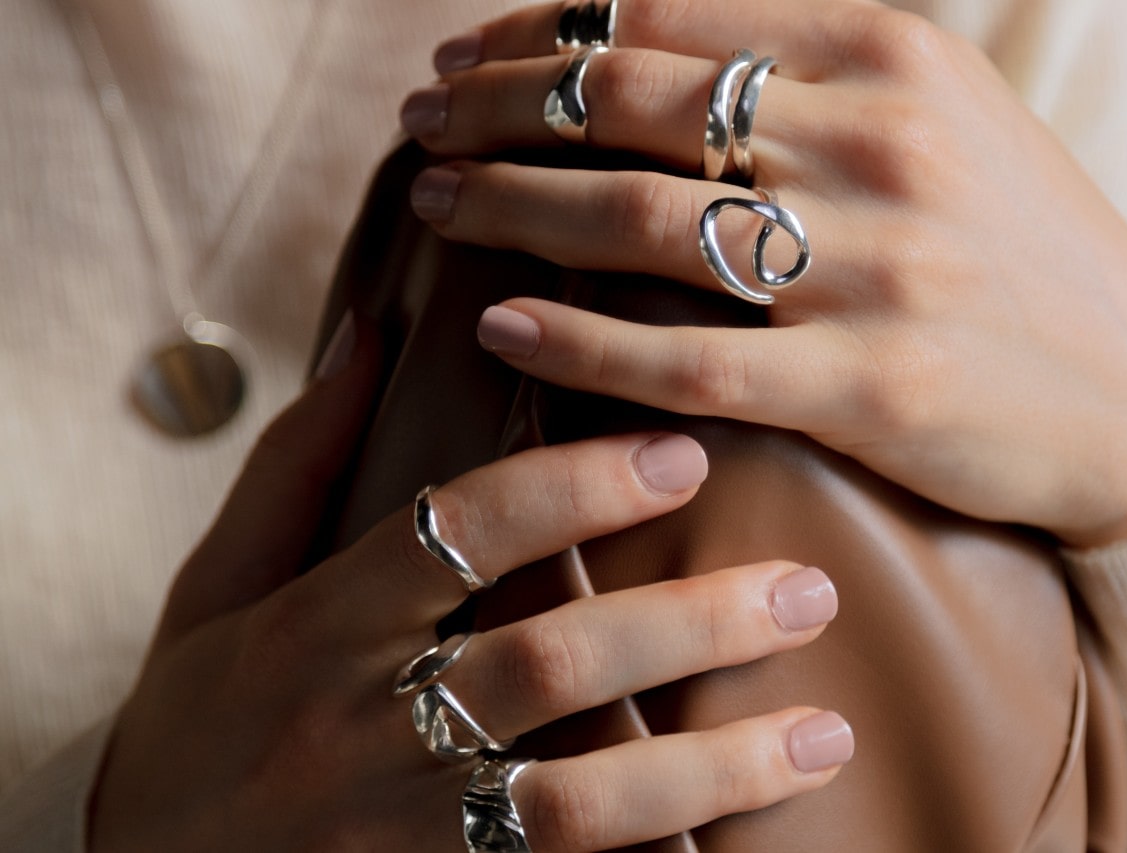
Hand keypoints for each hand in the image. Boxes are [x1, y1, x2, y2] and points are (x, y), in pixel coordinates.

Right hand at [89, 318, 849, 851]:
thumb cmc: (192, 724)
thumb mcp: (214, 589)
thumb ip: (295, 463)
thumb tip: (371, 330)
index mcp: (317, 625)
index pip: (463, 532)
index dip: (579, 486)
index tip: (682, 453)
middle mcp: (364, 726)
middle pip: (549, 663)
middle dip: (689, 625)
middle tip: (806, 591)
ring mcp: (401, 831)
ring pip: (579, 802)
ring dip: (711, 765)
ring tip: (823, 733)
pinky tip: (746, 843)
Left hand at [402, 0, 1126, 546]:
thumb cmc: (1023, 252)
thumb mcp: (938, 119)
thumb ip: (807, 78)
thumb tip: (643, 55)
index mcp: (891, 56)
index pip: (671, 18)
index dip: (543, 32)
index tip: (466, 56)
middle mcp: (874, 145)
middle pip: (632, 105)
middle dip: (499, 106)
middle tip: (421, 123)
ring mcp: (870, 268)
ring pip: (639, 220)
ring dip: (510, 205)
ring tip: (431, 203)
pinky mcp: (864, 386)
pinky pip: (686, 354)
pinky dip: (579, 336)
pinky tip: (500, 320)